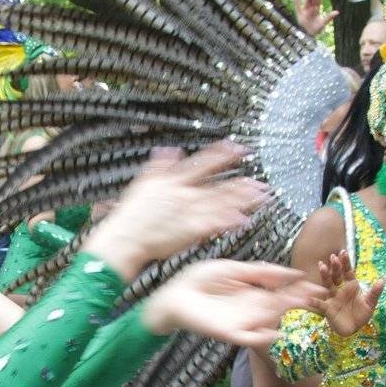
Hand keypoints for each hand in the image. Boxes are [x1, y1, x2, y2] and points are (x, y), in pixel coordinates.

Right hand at [85, 142, 267, 277]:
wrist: (124, 239)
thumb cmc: (130, 217)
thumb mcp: (142, 183)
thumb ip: (159, 166)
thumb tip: (169, 150)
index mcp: (173, 181)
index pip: (202, 162)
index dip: (222, 154)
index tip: (238, 147)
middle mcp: (184, 194)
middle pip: (218, 185)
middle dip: (240, 182)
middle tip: (260, 180)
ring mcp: (188, 212)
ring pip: (221, 203)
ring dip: (242, 200)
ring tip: (261, 197)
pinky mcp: (189, 230)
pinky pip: (214, 225)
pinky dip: (228, 222)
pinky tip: (243, 220)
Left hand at [143, 259, 324, 344]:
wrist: (174, 295)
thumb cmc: (200, 280)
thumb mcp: (233, 270)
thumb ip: (259, 272)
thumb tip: (289, 271)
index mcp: (253, 293)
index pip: (282, 291)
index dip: (299, 288)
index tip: (318, 285)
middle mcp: (252, 309)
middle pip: (281, 306)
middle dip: (300, 301)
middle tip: (319, 296)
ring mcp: (243, 322)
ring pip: (270, 320)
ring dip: (287, 316)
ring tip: (305, 308)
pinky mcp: (230, 334)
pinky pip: (250, 339)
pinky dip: (262, 338)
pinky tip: (276, 334)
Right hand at [296, 0, 338, 36]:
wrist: (308, 36)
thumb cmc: (315, 30)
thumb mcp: (323, 23)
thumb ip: (329, 17)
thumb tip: (337, 12)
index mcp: (316, 9)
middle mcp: (310, 8)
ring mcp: (304, 11)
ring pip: (307, 0)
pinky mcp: (299, 14)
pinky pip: (297, 7)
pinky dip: (296, 1)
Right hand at [315, 250, 381, 336]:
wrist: (353, 329)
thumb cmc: (361, 314)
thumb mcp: (370, 303)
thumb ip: (375, 292)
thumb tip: (383, 280)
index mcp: (351, 285)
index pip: (348, 271)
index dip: (346, 262)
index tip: (344, 252)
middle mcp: (340, 289)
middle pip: (337, 275)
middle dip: (335, 266)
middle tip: (333, 257)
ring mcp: (333, 298)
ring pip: (328, 285)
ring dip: (325, 276)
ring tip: (321, 266)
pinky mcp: (328, 308)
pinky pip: (320, 304)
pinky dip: (314, 302)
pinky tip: (308, 298)